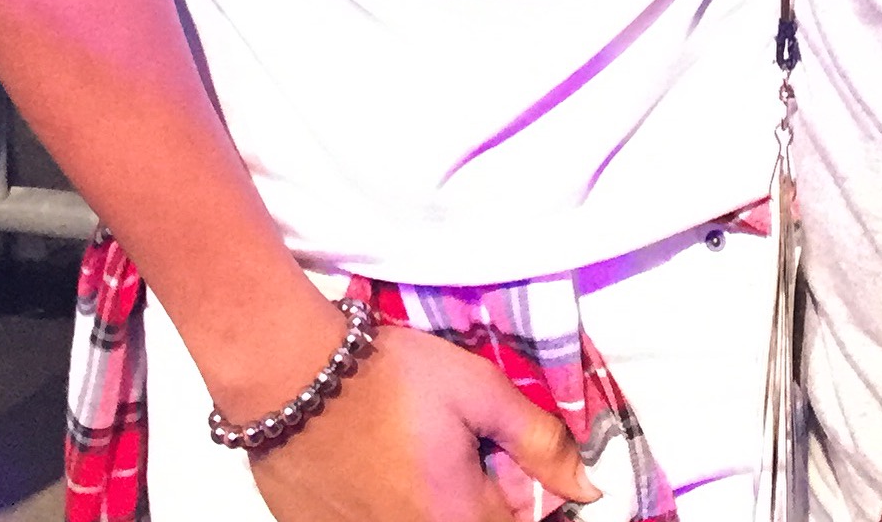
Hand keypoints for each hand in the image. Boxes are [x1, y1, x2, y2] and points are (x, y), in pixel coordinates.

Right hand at [250, 322, 598, 521]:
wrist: (292, 374)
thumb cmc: (388, 376)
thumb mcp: (476, 390)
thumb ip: (538, 440)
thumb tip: (589, 486)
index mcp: (457, 519)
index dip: (521, 488)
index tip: (502, 453)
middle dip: (477, 491)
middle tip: (456, 443)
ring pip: (423, 519)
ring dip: (434, 494)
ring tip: (415, 449)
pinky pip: (378, 519)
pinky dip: (388, 499)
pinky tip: (378, 461)